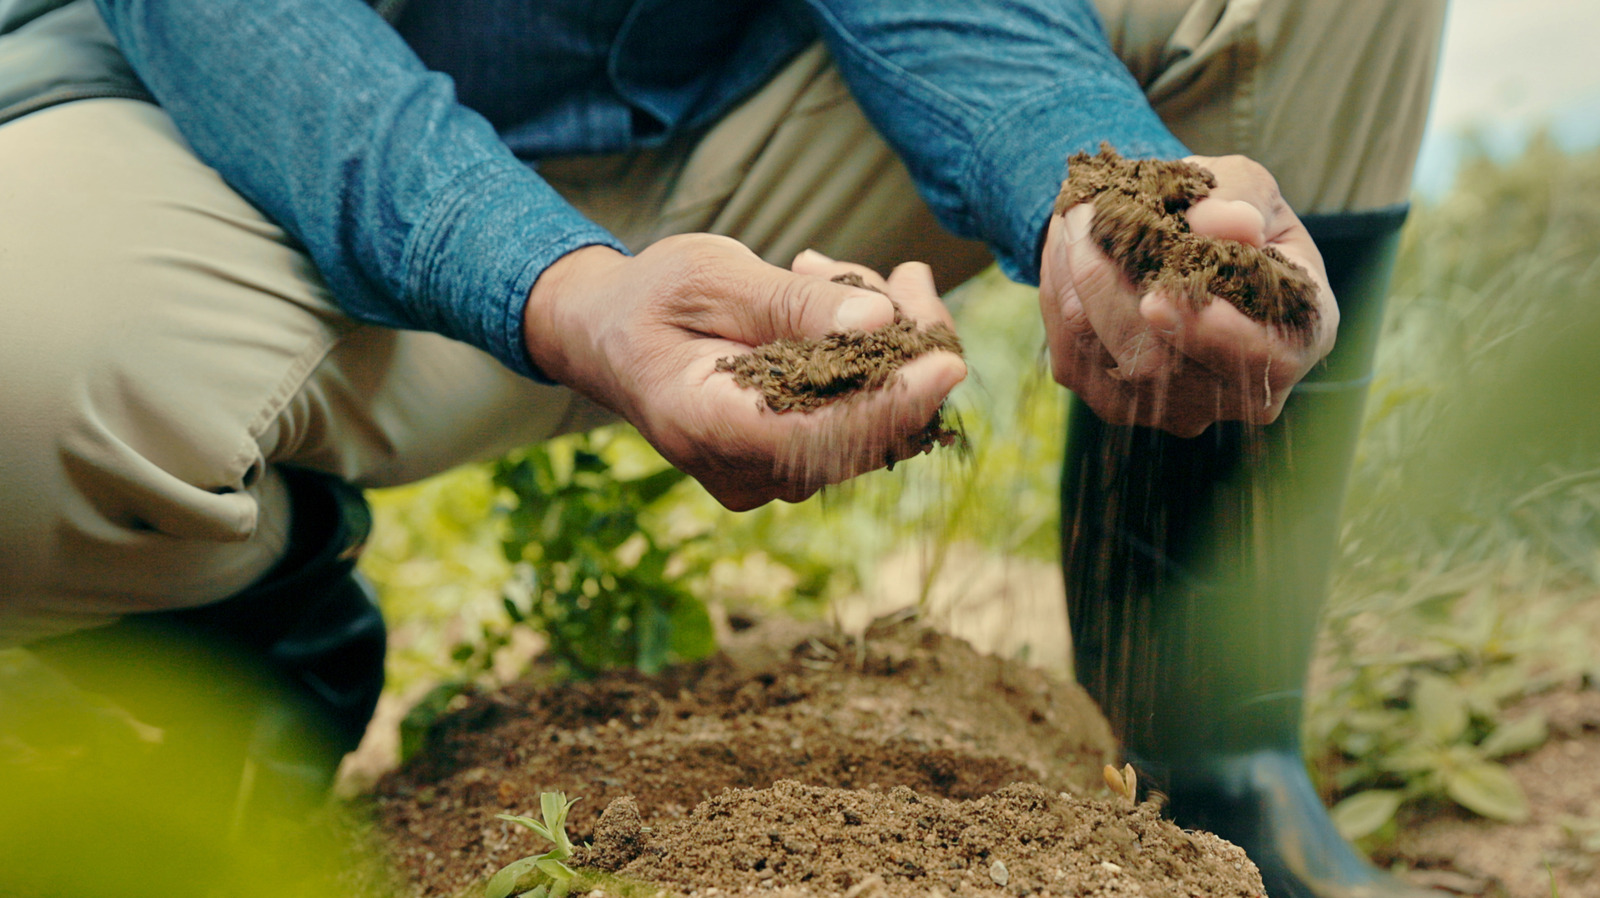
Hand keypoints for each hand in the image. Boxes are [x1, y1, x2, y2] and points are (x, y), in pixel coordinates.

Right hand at [524, 235, 965, 509]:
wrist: (607, 334)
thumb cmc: (651, 297)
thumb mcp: (710, 276)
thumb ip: (789, 303)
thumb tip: (878, 321)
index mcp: (705, 427)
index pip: (818, 436)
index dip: (891, 404)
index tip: (949, 360)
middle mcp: (741, 471)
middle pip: (860, 435)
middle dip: (905, 352)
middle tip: (909, 274)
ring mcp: (766, 476)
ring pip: (870, 428)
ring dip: (887, 347)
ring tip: (838, 274)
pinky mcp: (789, 463)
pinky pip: (856, 422)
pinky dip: (869, 363)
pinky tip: (841, 302)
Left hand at [1039, 154, 1337, 436]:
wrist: (1174, 238)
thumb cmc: (1226, 210)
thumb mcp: (1246, 185)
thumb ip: (1239, 198)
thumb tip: (1231, 224)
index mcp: (1299, 335)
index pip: (1267, 359)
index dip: (1214, 335)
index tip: (1158, 299)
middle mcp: (1240, 391)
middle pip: (1163, 363)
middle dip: (1111, 285)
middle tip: (1084, 216)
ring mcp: (1176, 408)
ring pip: (1108, 358)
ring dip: (1077, 282)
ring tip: (1075, 219)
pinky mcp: (1116, 405)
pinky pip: (1074, 358)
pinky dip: (1060, 296)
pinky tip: (1066, 251)